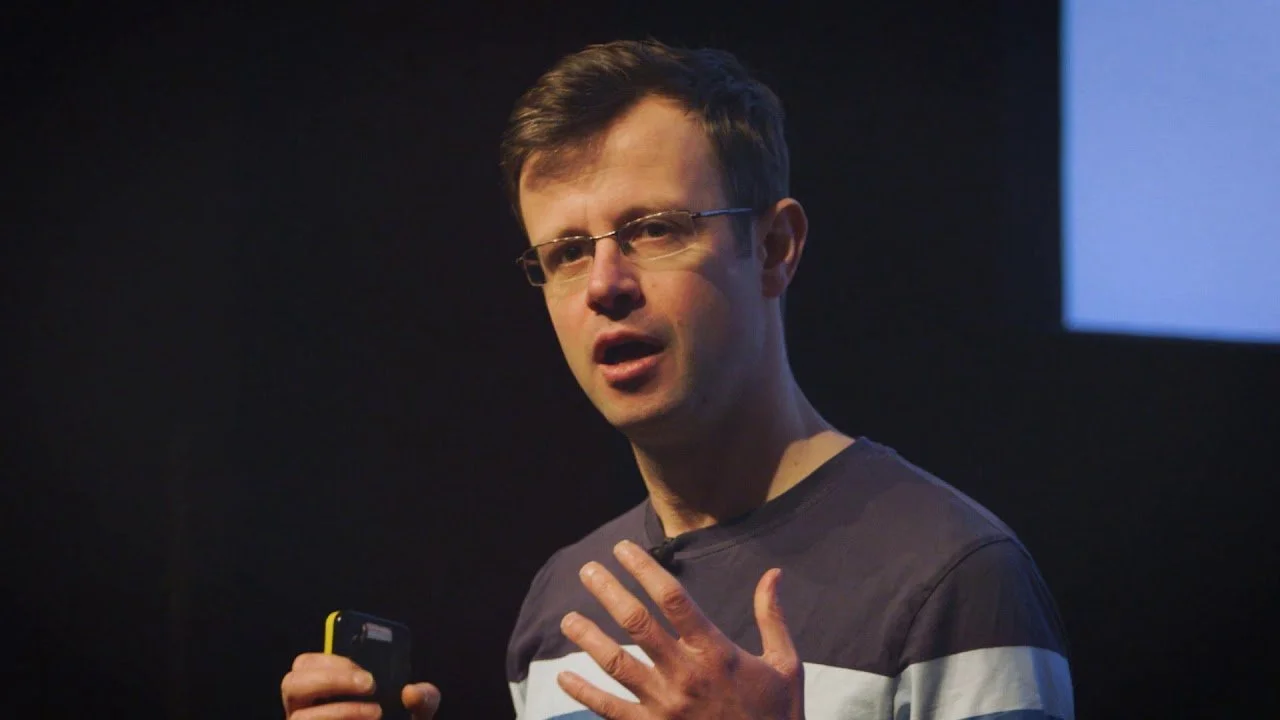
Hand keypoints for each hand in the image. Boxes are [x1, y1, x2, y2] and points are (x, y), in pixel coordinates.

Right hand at [281, 652, 441, 719]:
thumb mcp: (417, 710)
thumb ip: (424, 697)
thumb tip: (412, 692)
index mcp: (327, 687)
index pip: (307, 663)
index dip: (332, 660)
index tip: (366, 668)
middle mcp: (308, 707)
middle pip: (291, 682)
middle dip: (330, 678)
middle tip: (370, 684)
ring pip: (298, 715)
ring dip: (341, 710)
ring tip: (376, 712)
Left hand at [557, 539, 802, 719]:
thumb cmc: (776, 715)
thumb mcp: (785, 664)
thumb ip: (771, 616)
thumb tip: (773, 574)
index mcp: (716, 651)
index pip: (672, 598)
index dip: (644, 569)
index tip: (623, 549)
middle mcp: (686, 674)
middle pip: (637, 623)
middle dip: (608, 592)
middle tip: (587, 571)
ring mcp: (665, 705)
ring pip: (616, 663)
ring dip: (588, 638)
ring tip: (567, 619)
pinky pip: (610, 709)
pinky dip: (585, 692)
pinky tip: (564, 677)